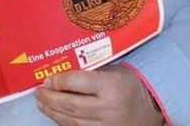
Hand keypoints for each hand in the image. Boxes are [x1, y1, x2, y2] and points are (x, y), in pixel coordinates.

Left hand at [35, 65, 163, 125]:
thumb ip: (89, 72)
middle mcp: (109, 107)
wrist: (152, 108)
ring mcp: (108, 125)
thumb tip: (58, 73)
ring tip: (42, 104)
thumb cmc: (128, 84)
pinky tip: (57, 116)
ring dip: (53, 113)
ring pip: (73, 122)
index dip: (57, 81)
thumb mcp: (112, 70)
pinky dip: (65, 124)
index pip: (76, 83)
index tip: (47, 79)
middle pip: (71, 105)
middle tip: (38, 92)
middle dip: (49, 99)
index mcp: (110, 86)